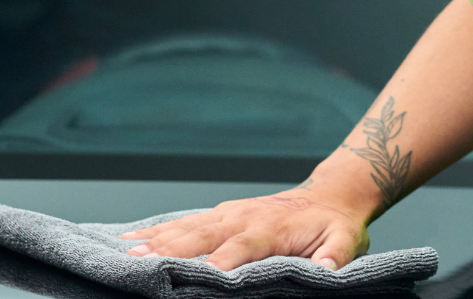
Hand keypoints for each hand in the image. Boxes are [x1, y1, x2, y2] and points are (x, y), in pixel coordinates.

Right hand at [120, 188, 371, 270]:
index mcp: (270, 229)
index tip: (200, 277)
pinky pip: (184, 222)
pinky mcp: (220, 216)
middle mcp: (242, 218)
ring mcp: (228, 214)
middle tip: (139, 260)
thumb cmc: (335, 226)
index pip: (240, 247)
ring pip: (186, 227)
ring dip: (156, 239)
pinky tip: (131, 237)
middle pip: (201, 235)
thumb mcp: (346, 242)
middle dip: (170, 248)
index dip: (220, 263)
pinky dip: (157, 230)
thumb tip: (326, 269)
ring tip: (126, 250)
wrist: (330, 196)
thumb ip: (335, 256)